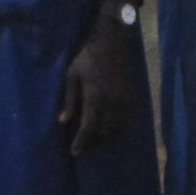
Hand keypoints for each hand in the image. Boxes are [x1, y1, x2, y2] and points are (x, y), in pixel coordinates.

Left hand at [56, 19, 137, 157]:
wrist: (113, 42)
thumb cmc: (88, 57)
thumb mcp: (72, 75)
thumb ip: (69, 100)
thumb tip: (63, 121)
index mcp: (95, 96)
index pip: (89, 128)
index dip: (81, 143)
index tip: (74, 152)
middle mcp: (112, 102)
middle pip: (104, 133)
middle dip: (93, 144)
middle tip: (83, 148)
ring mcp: (125, 100)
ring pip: (118, 130)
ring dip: (106, 139)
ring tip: (95, 142)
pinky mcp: (132, 98)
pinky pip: (127, 122)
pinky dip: (118, 131)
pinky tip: (109, 131)